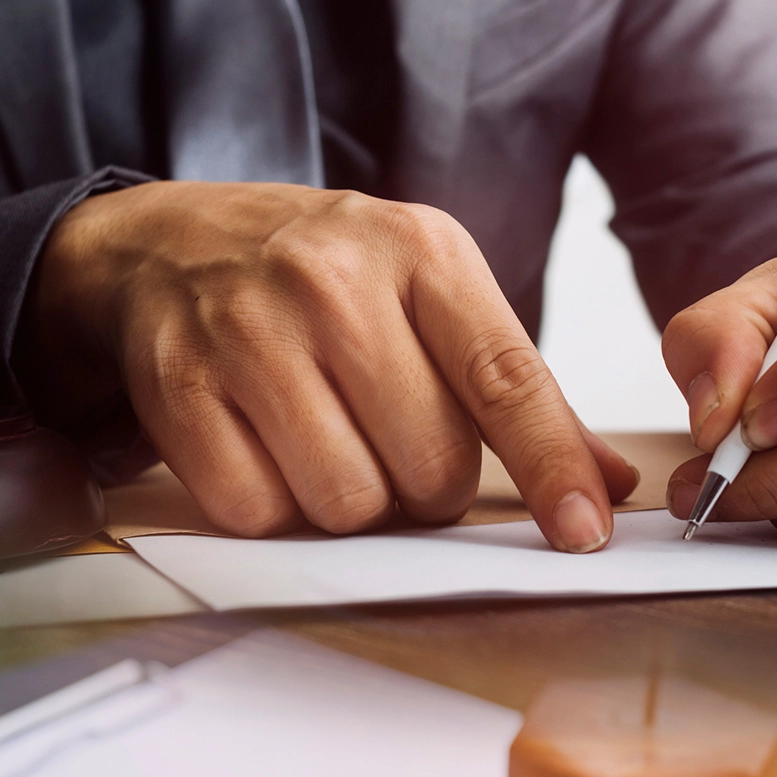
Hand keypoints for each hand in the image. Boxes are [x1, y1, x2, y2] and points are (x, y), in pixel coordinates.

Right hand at [15, 182, 636, 546]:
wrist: (170, 245)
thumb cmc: (321, 279)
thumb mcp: (429, 294)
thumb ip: (517, 391)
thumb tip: (607, 481)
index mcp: (421, 253)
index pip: (505, 378)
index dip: (549, 465)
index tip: (583, 531)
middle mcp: (334, 285)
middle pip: (429, 467)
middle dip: (425, 488)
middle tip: (390, 445)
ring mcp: (250, 334)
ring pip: (347, 502)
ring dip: (349, 503)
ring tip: (327, 443)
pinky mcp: (180, 388)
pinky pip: (259, 512)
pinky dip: (273, 508)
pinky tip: (266, 452)